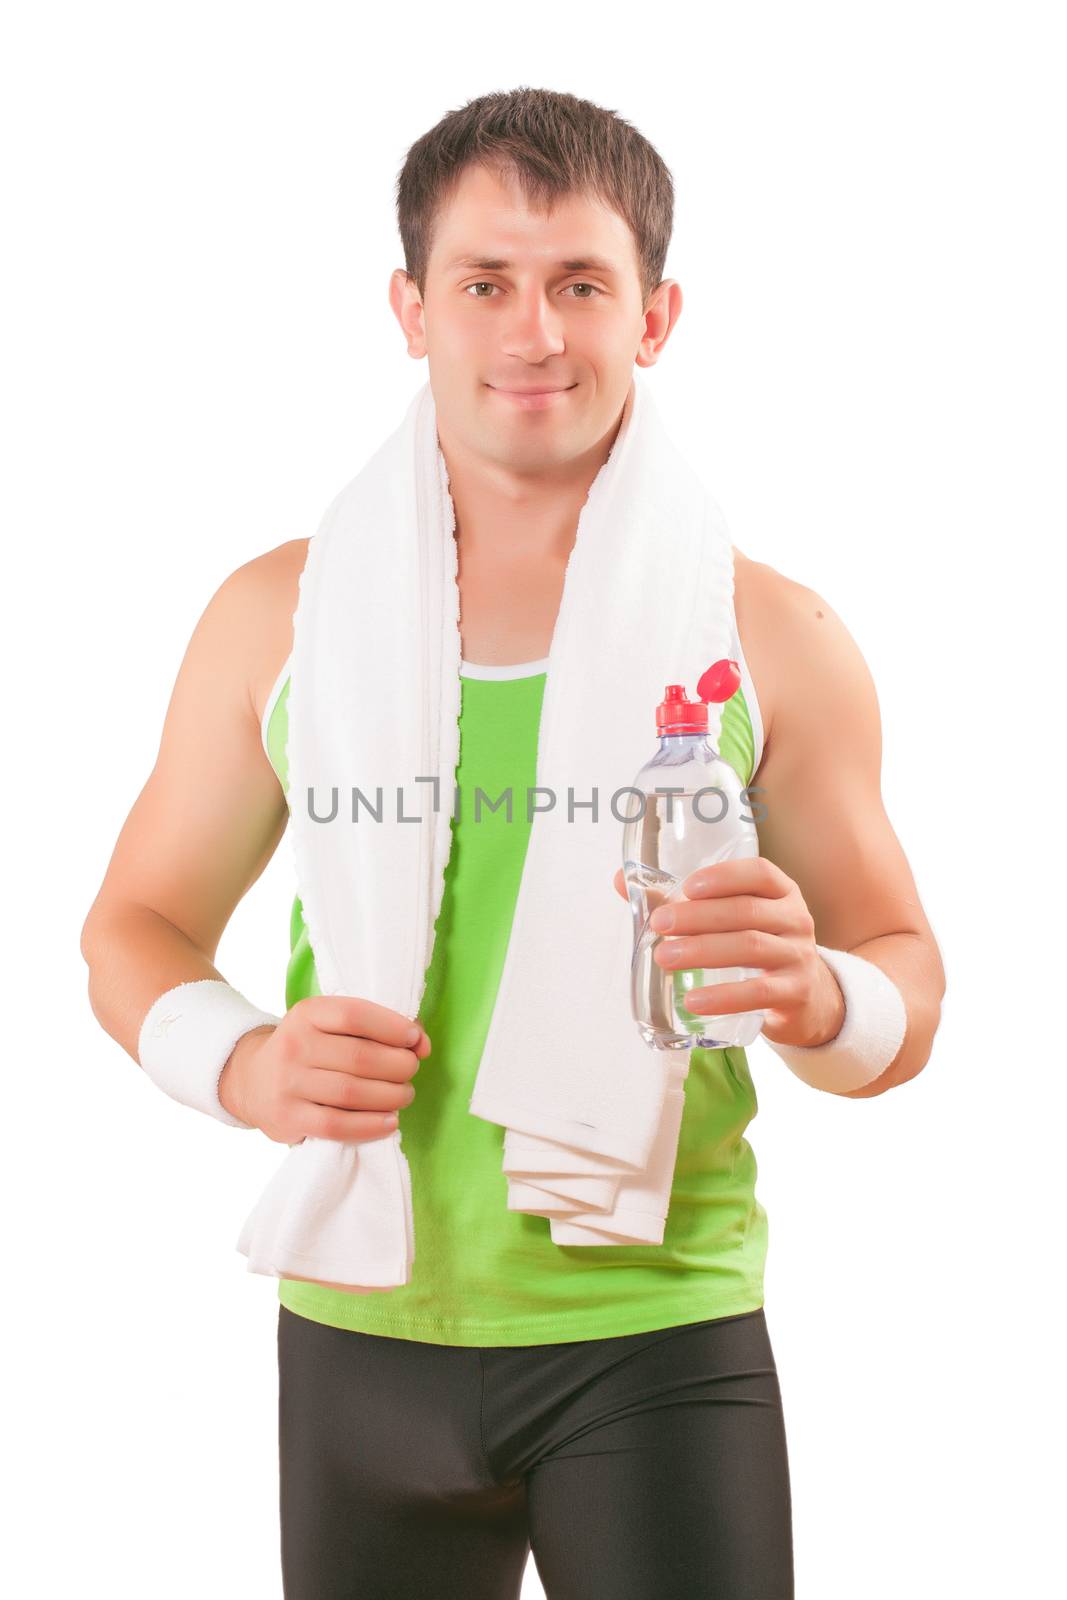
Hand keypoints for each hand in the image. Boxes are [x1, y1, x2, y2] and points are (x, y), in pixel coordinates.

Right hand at [218, 996, 430, 1143]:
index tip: (415, 1039)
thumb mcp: (330, 1026)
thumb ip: (376, 1028)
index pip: (355, 1015)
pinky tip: (389, 1121)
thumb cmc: (309, 1049)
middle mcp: (294, 1045)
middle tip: (410, 1071)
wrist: (252, 1080)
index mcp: (307, 1014)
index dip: (392, 1027)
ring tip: (404, 1095)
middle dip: (399, 1066)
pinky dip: (370, 1125)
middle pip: (360, 1057)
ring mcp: (288, 1083)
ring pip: (352, 1092)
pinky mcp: (287, 1118)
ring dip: (391, 1096)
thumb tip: (421, 1043)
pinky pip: (337, 1125)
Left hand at [613, 857, 844, 1046]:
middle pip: (746, 911)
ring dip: (704, 952)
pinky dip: (724, 996)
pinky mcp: (796, 993)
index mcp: (779, 892)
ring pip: (751, 947)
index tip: (688, 886)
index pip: (759, 873)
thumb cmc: (757, 947)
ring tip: (665, 958)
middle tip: (659, 925)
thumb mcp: (731, 921)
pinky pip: (760, 992)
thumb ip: (680, 901)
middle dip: (698, 917)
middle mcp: (795, 919)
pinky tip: (693, 1000)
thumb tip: (621, 880)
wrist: (806, 999)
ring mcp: (798, 956)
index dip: (724, 876)